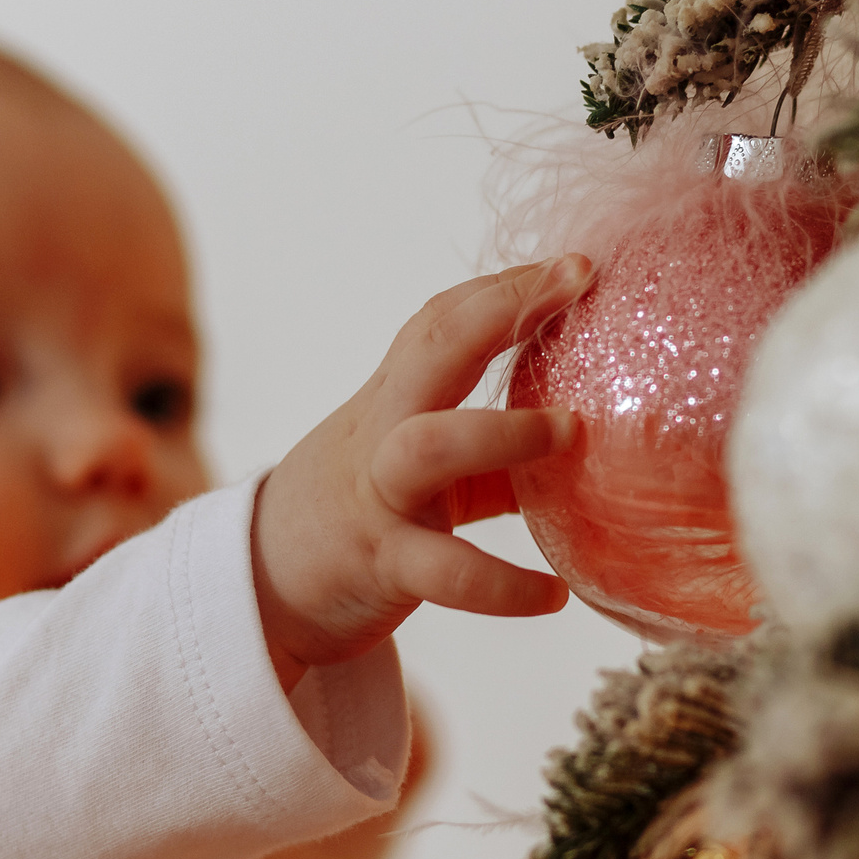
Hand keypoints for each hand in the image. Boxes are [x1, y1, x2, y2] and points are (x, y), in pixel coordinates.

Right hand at [253, 257, 591, 686]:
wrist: (263, 583)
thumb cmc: (365, 511)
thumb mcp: (423, 467)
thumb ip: (497, 453)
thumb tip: (594, 445)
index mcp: (399, 399)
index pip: (445, 321)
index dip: (507, 286)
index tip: (576, 263)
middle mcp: (386, 431)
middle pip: (431, 347)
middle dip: (500, 308)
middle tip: (574, 282)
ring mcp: (381, 493)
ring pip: (430, 445)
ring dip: (503, 430)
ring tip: (571, 430)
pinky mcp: (384, 561)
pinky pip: (446, 570)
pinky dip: (502, 585)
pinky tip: (553, 595)